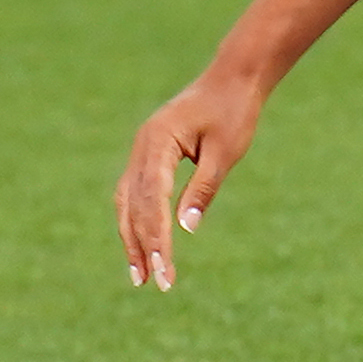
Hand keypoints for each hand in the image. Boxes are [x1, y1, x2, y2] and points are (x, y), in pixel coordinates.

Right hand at [115, 72, 265, 291]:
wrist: (233, 79)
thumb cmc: (234, 112)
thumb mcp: (224, 152)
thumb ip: (203, 189)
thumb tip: (186, 229)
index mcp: (157, 143)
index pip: (151, 201)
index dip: (156, 239)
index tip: (165, 270)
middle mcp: (142, 147)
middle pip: (133, 205)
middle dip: (141, 245)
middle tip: (151, 282)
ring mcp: (142, 150)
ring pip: (128, 202)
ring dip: (133, 237)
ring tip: (141, 274)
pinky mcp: (149, 155)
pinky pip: (135, 193)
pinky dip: (137, 219)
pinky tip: (143, 244)